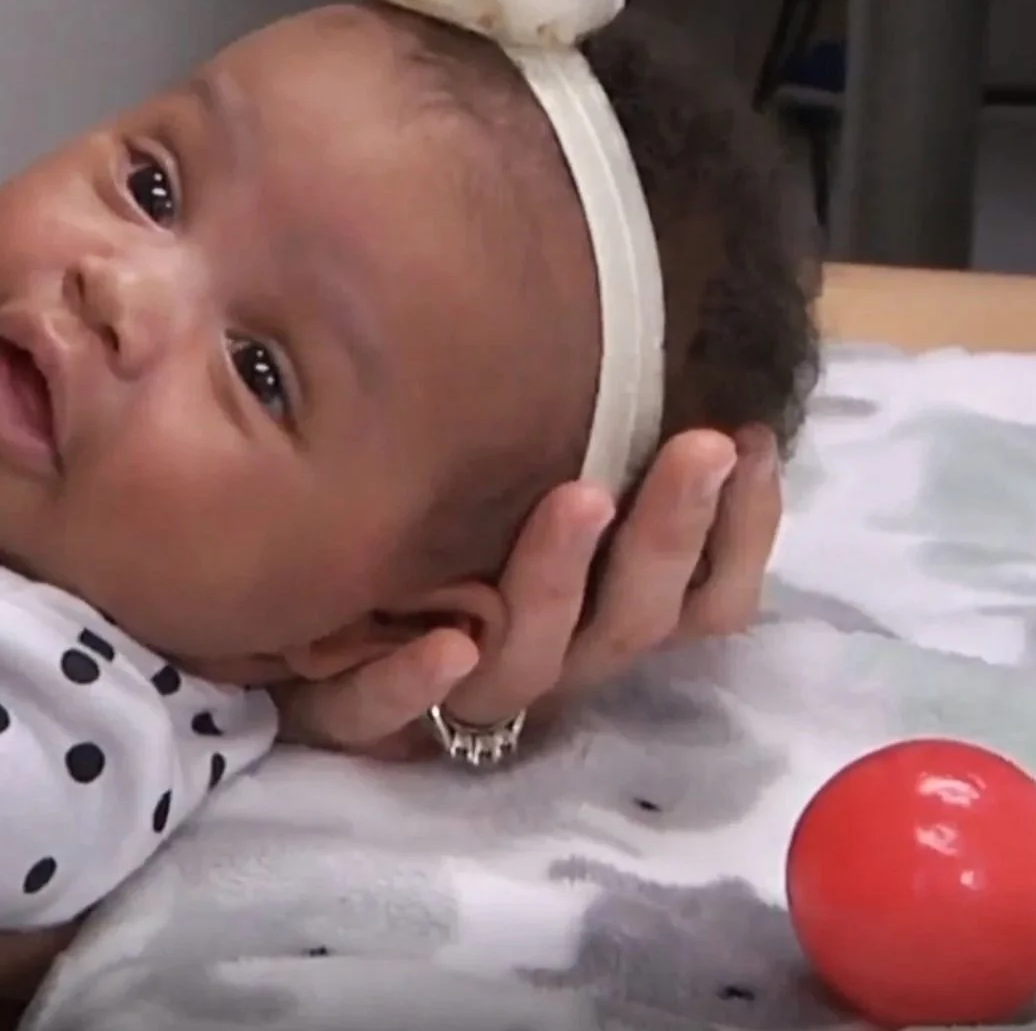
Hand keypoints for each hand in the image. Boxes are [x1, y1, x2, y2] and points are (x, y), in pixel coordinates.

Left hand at [280, 425, 781, 752]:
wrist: (282, 625)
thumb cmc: (416, 531)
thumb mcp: (499, 475)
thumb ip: (570, 430)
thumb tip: (649, 320)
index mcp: (597, 612)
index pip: (704, 599)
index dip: (741, 532)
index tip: (753, 439)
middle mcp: (546, 656)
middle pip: (634, 621)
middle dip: (674, 529)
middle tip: (702, 442)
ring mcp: (455, 691)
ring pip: (530, 661)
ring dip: (560, 582)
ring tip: (580, 498)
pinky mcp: (357, 713)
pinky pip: (385, 715)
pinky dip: (412, 683)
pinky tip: (442, 644)